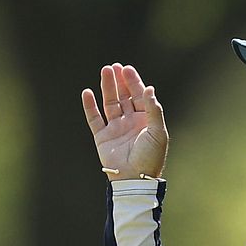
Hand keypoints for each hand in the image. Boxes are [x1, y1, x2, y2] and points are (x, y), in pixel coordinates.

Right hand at [82, 63, 168, 180]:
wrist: (134, 178)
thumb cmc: (150, 157)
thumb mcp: (157, 131)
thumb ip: (153, 110)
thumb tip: (149, 88)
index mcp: (145, 120)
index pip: (139, 96)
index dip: (134, 82)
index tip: (127, 69)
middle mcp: (130, 122)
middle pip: (124, 96)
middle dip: (120, 81)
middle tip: (114, 66)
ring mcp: (116, 128)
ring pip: (110, 103)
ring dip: (107, 88)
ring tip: (105, 71)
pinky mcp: (102, 137)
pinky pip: (94, 119)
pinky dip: (90, 106)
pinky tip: (87, 92)